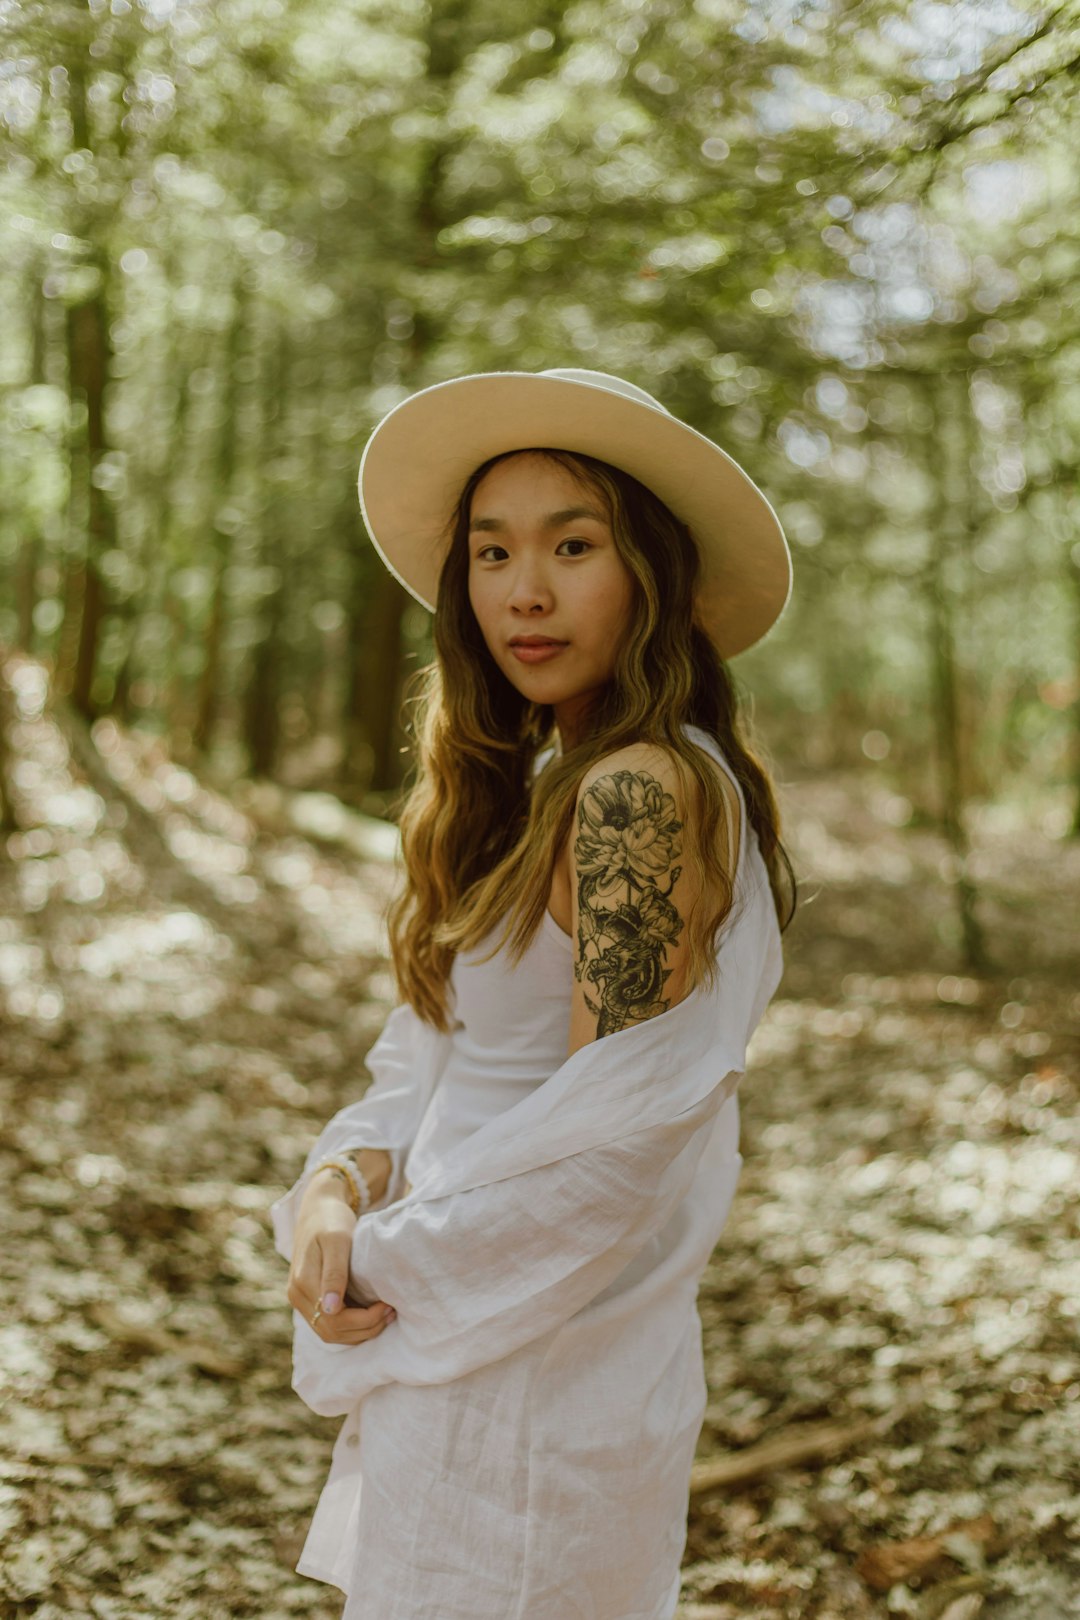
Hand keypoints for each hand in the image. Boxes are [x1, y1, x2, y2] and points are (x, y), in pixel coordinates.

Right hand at [286, 1174, 396, 1344]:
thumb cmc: (330, 1220)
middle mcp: (297, 1296)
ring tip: (385, 1315)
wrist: (318, 1208)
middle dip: (365, 1328)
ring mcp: (301, 1300)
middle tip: (391, 1312)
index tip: (387, 1305)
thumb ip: (334, 1274)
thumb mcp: (337, 1240)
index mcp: (302, 1283)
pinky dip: (351, 1326)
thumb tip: (330, 1309)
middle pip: (332, 1331)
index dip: (364, 1320)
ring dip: (359, 1331)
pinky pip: (329, 1324)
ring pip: (330, 1333)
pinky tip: (371, 1314)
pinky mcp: (309, 1299)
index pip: (334, 1320)